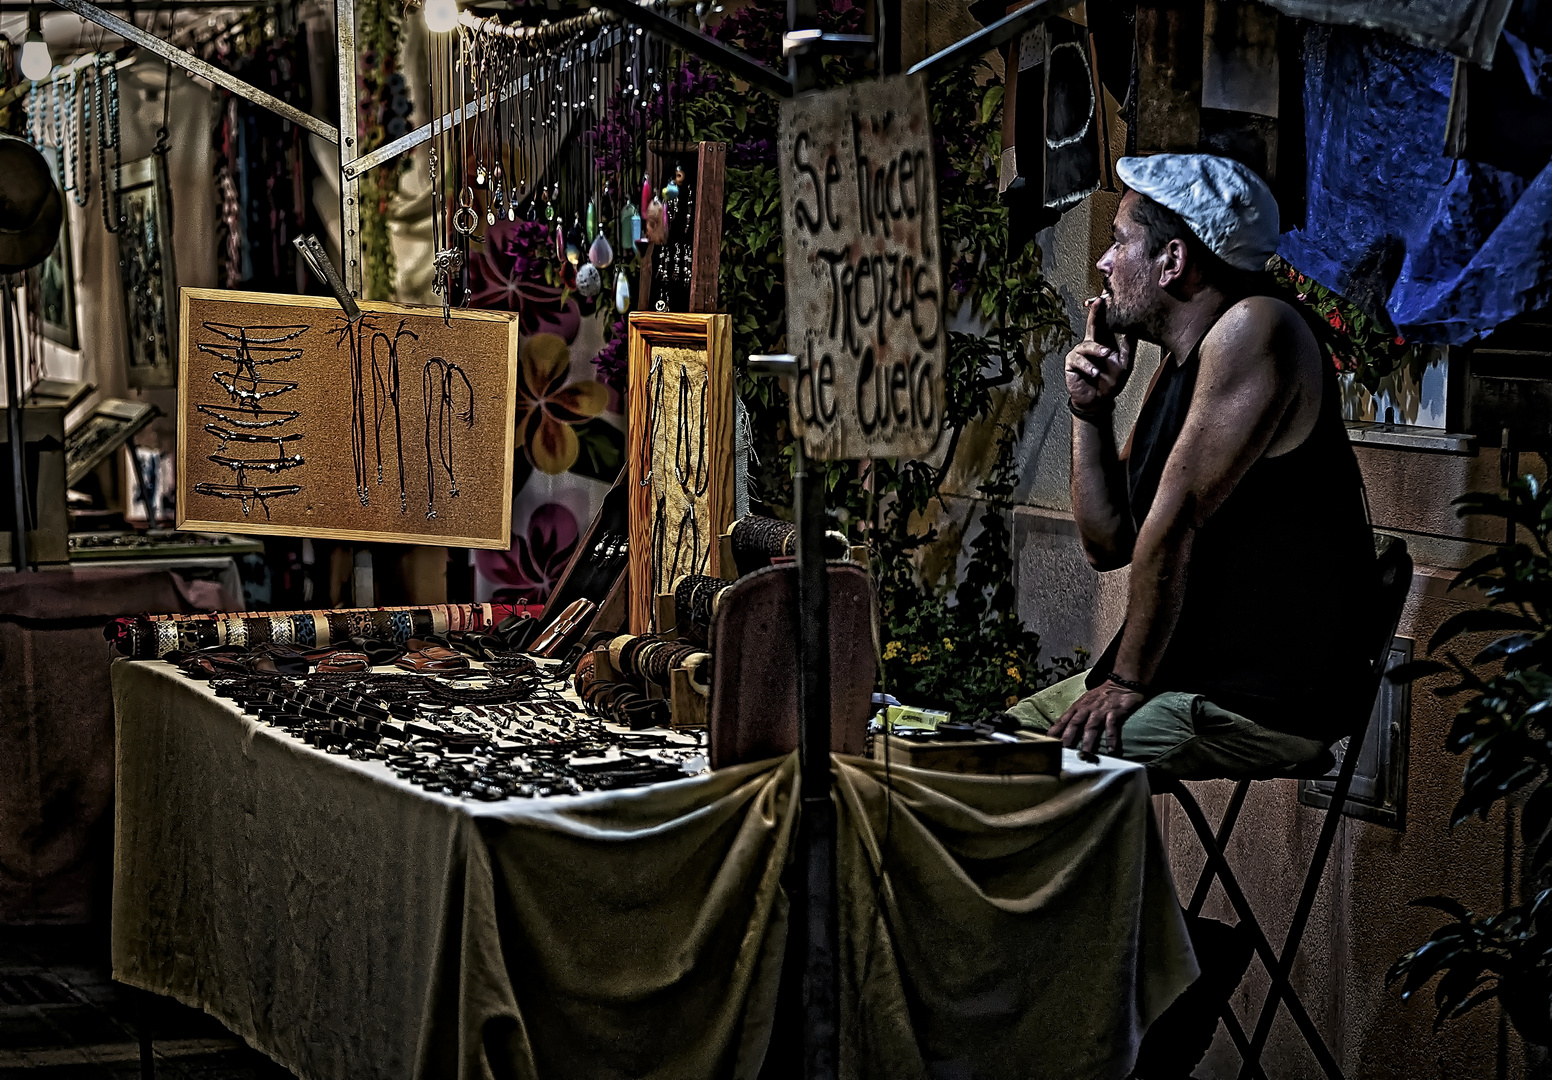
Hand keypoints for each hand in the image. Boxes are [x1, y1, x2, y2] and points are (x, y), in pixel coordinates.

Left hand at [1047, 681, 1144, 758]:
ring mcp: (1100, 711)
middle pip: (1074, 724)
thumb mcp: (1085, 702)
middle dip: (1067, 738)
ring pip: (1092, 727)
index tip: (1047, 742)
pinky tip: (1111, 751)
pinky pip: (1112, 727)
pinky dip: (1111, 739)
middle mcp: (1087, 709)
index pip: (1063, 720)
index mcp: (1078, 707)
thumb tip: (1064, 731)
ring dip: (1088, 742)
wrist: (1121, 682)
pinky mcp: (1115, 712)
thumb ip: (1076, 715)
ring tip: (1085, 755)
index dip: (1055, 731)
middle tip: (1062, 751)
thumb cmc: (1101, 695)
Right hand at [1065, 297, 1134, 411]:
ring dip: (1097, 350)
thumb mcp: (1124, 365)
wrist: (1098, 401)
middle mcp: (1089, 345)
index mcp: (1103, 343)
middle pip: (1091, 325)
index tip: (1106, 297)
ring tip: (1105, 355)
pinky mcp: (1071, 364)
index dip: (1103, 311)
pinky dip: (1088, 366)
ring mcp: (1079, 354)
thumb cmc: (1109, 383)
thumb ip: (1128, 348)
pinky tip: (1094, 372)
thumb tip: (1133, 330)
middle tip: (1098, 302)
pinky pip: (1078, 360)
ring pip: (1087, 345)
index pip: (1103, 324)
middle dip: (1095, 313)